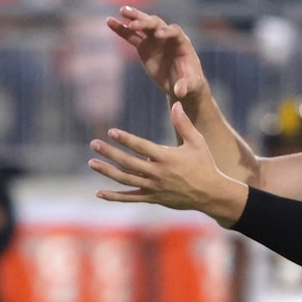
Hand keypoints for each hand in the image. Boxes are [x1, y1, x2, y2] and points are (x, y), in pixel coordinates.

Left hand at [90, 104, 248, 221]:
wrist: (210, 194)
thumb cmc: (205, 164)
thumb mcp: (197, 142)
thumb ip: (184, 123)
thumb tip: (175, 103)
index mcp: (166, 157)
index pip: (141, 146)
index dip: (125, 139)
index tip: (111, 132)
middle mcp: (157, 173)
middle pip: (128, 162)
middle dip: (109, 153)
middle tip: (94, 144)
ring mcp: (153, 187)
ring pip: (125, 179)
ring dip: (106, 171)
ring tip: (91, 163)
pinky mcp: (152, 198)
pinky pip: (130, 198)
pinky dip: (114, 196)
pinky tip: (99, 192)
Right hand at [105, 5, 208, 104]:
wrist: (180, 83)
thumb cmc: (189, 83)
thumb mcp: (190, 85)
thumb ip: (185, 86)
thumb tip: (179, 92)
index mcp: (181, 42)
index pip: (174, 32)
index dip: (167, 32)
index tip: (158, 35)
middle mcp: (167, 37)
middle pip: (157, 24)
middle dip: (146, 23)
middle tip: (133, 25)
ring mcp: (154, 40)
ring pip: (143, 25)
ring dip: (134, 17)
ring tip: (122, 10)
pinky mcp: (144, 46)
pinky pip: (131, 36)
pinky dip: (121, 29)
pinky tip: (109, 21)